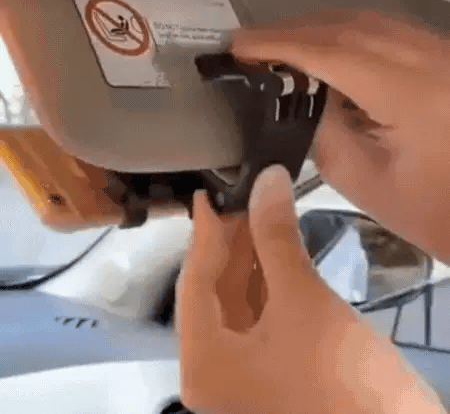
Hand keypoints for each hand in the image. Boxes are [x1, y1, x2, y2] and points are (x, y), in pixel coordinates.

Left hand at [176, 165, 443, 413]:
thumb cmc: (344, 382)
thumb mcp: (304, 303)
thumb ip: (277, 239)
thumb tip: (267, 180)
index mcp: (204, 362)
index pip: (194, 282)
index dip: (203, 234)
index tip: (207, 194)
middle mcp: (213, 369)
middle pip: (214, 291)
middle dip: (230, 242)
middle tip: (244, 197)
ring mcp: (242, 370)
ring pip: (238, 300)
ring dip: (250, 257)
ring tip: (260, 212)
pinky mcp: (270, 365)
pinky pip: (260, 312)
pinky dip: (267, 280)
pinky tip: (275, 249)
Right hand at [231, 10, 449, 261]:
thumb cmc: (426, 209)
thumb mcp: (362, 180)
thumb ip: (322, 133)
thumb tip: (294, 97)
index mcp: (413, 96)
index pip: (334, 53)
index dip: (281, 44)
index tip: (240, 46)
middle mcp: (433, 60)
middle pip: (349, 28)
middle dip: (293, 31)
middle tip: (250, 44)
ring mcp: (441, 54)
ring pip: (367, 24)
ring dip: (316, 30)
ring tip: (276, 47)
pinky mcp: (441, 59)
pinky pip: (384, 34)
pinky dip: (343, 38)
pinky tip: (319, 52)